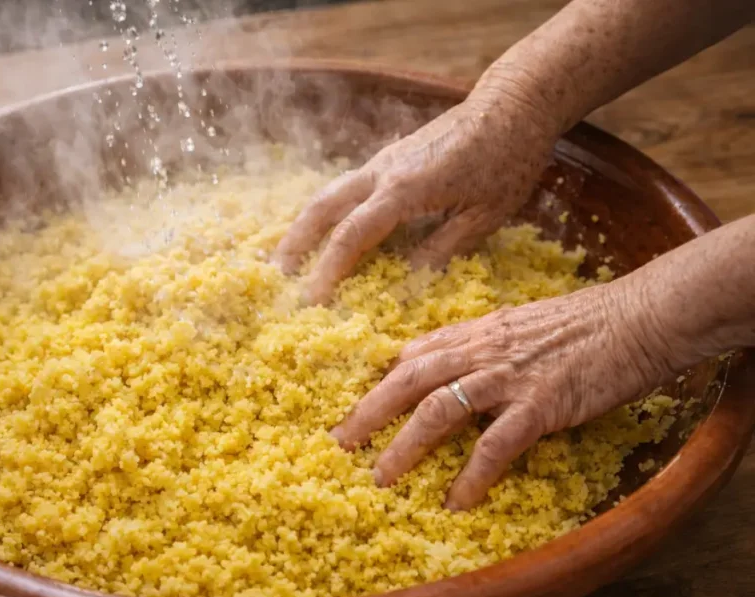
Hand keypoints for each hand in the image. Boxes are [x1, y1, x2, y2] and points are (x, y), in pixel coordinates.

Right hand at [273, 92, 558, 304]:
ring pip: (329, 193)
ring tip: (290, 256)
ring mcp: (383, 161)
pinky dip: (328, 211)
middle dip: (295, 243)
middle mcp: (382, 172)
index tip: (312, 301)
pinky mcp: (390, 157)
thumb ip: (444, 247)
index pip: (352, 237)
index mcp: (404, 191)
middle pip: (322, 208)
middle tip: (277, 276)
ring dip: (304, 225)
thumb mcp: (486, 214)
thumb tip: (409, 280)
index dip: (328, 271)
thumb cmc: (508, 159)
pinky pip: (347, 186)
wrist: (513, 103)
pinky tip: (327, 230)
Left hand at [330, 279, 677, 510]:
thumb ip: (484, 340)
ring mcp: (508, 377)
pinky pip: (494, 443)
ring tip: (382, 477)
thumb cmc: (589, 321)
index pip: (415, 353)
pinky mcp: (540, 403)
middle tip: (341, 443)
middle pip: (408, 380)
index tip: (357, 405)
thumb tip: (451, 358)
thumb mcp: (523, 322)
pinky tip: (457, 501)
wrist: (641, 315)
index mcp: (478, 331)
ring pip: (437, 410)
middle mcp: (482, 350)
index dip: (381, 380)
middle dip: (369, 411)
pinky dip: (472, 475)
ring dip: (404, 446)